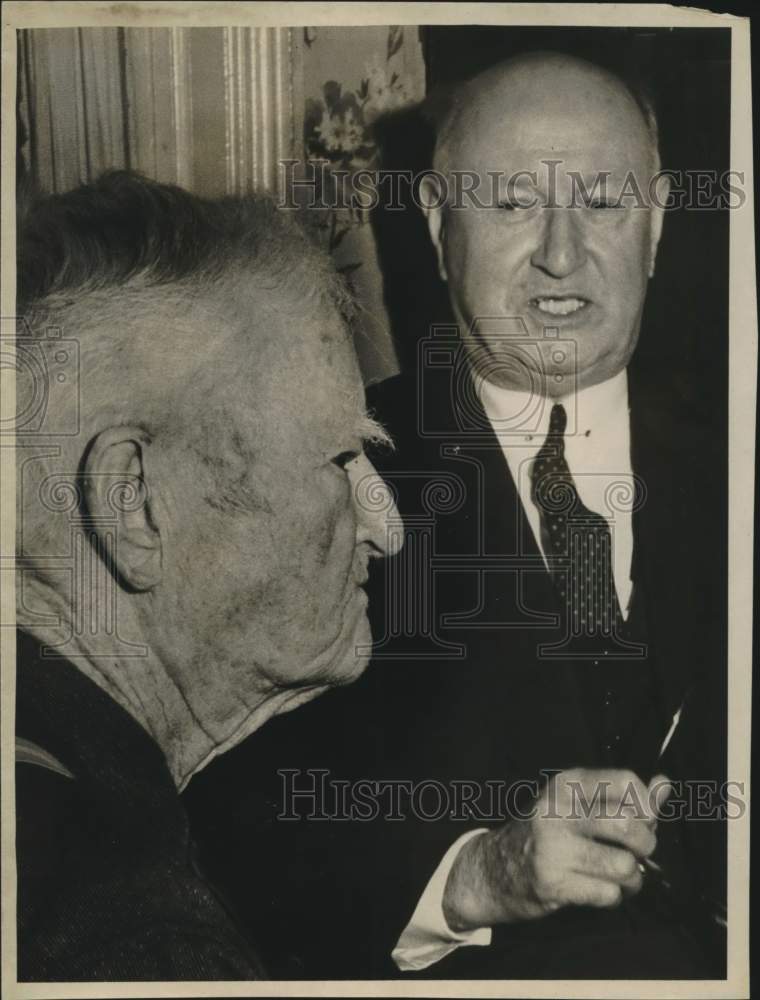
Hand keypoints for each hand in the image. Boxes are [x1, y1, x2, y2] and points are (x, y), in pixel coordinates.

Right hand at [442, 768, 670, 931]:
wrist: (493, 869)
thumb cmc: (545, 833)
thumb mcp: (576, 804)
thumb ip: (622, 796)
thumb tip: (665, 785)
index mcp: (566, 784)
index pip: (625, 782)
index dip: (646, 805)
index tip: (643, 819)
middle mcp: (558, 810)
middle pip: (629, 825)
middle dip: (645, 845)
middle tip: (637, 852)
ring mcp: (553, 848)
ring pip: (623, 865)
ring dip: (632, 878)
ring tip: (622, 876)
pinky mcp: (552, 883)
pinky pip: (608, 894)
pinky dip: (614, 897)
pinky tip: (602, 890)